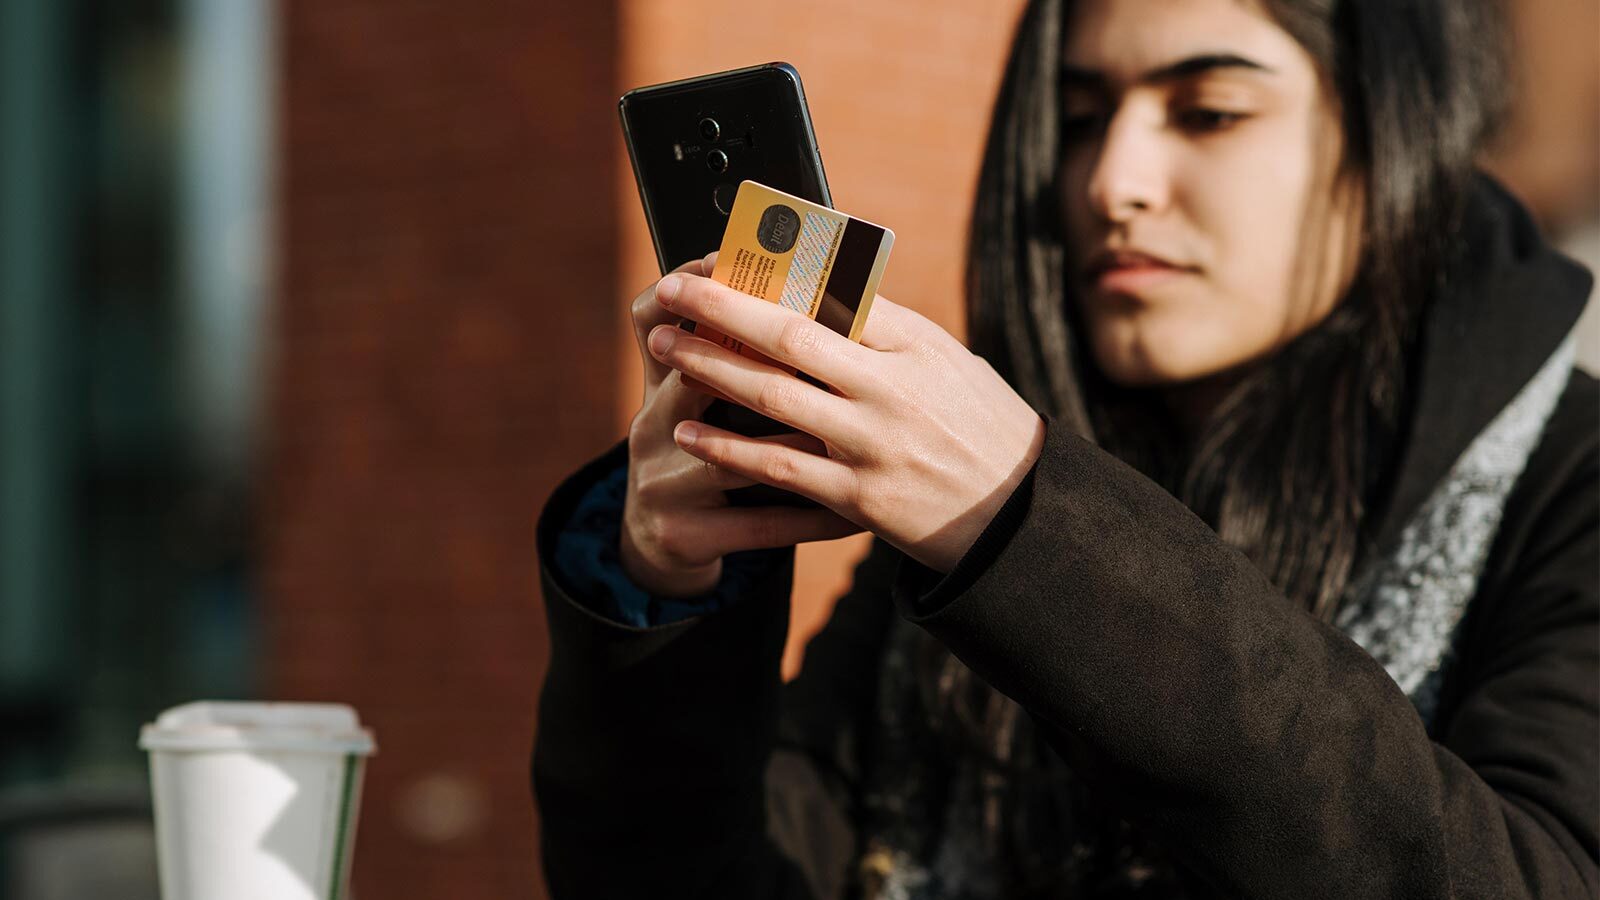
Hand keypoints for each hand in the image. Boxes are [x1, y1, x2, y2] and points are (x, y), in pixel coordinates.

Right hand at [619, 255, 862, 596]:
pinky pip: (761, 524)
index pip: (651, 319)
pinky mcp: (685, 535)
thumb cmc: (697, 446)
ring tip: (864, 437)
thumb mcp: (691, 399)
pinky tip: (857, 514)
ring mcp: (663, 485)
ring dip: (804, 445)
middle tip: (833, 348)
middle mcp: (648, 428)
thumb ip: (737, 352)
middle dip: (765, 361)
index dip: (701, 294)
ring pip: (738, 460)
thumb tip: (809, 290)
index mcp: (658, 384)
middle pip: (694, 383)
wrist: (660, 538)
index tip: (754, 266)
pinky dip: (814, 518)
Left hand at [647, 272, 1044, 573]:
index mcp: (916, 344)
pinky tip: (688, 430)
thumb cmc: (978, 425)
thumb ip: (885, 332)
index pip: (833, 292)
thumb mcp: (947, 363)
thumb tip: (818, 290)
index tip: (721, 259)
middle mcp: (893, 388)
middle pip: (789, 337)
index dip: (768, 274)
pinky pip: (778, 467)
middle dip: (720, 309)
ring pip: (773, 397)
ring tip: (664, 348)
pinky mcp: (859, 498)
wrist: (1018, 515)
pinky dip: (727, 447)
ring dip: (709, 368)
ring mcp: (874, 444)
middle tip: (669, 291)